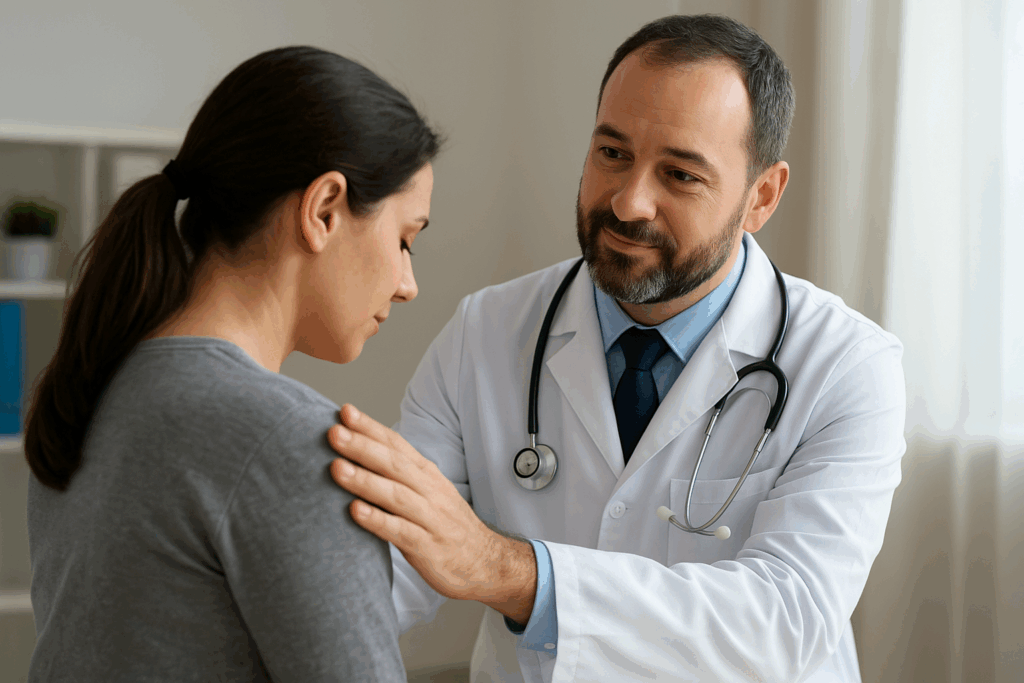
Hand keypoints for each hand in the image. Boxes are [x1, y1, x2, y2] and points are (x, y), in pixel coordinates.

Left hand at [327, 404, 536, 623]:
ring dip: (365, 481)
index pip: (396, 445)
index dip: (371, 428)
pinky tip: (355, 511)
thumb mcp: (428, 491)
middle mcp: (429, 490)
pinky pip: (400, 531)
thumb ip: (398, 474)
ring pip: (395, 495)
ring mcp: (429, 518)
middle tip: (334, 432)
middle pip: (393, 464)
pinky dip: (378, 520)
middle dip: (362, 447)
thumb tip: (359, 452)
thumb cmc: (446, 524)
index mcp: (426, 474)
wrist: (485, 561)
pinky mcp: (427, 547)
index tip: (345, 411)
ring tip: (336, 468)